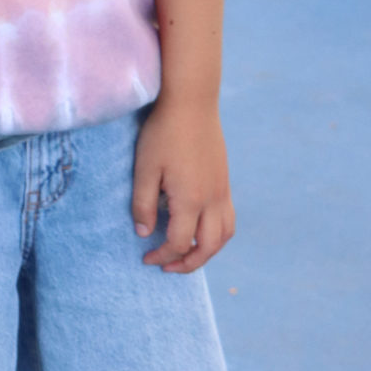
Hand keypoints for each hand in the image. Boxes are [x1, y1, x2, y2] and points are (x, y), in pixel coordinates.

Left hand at [132, 97, 234, 273]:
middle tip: (167, 267)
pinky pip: (228, 219)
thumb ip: (142, 204)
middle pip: (209, 247)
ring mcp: (223, 190)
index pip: (179, 243)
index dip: (162, 256)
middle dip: (188, 263)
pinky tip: (199, 230)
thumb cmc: (163, 133)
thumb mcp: (144, 168)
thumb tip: (144, 233)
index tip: (146, 257)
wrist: (192, 103)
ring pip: (225, 235)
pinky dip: (217, 234)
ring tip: (186, 254)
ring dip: (207, 251)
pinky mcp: (225, 182)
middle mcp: (212, 199)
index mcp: (191, 199)